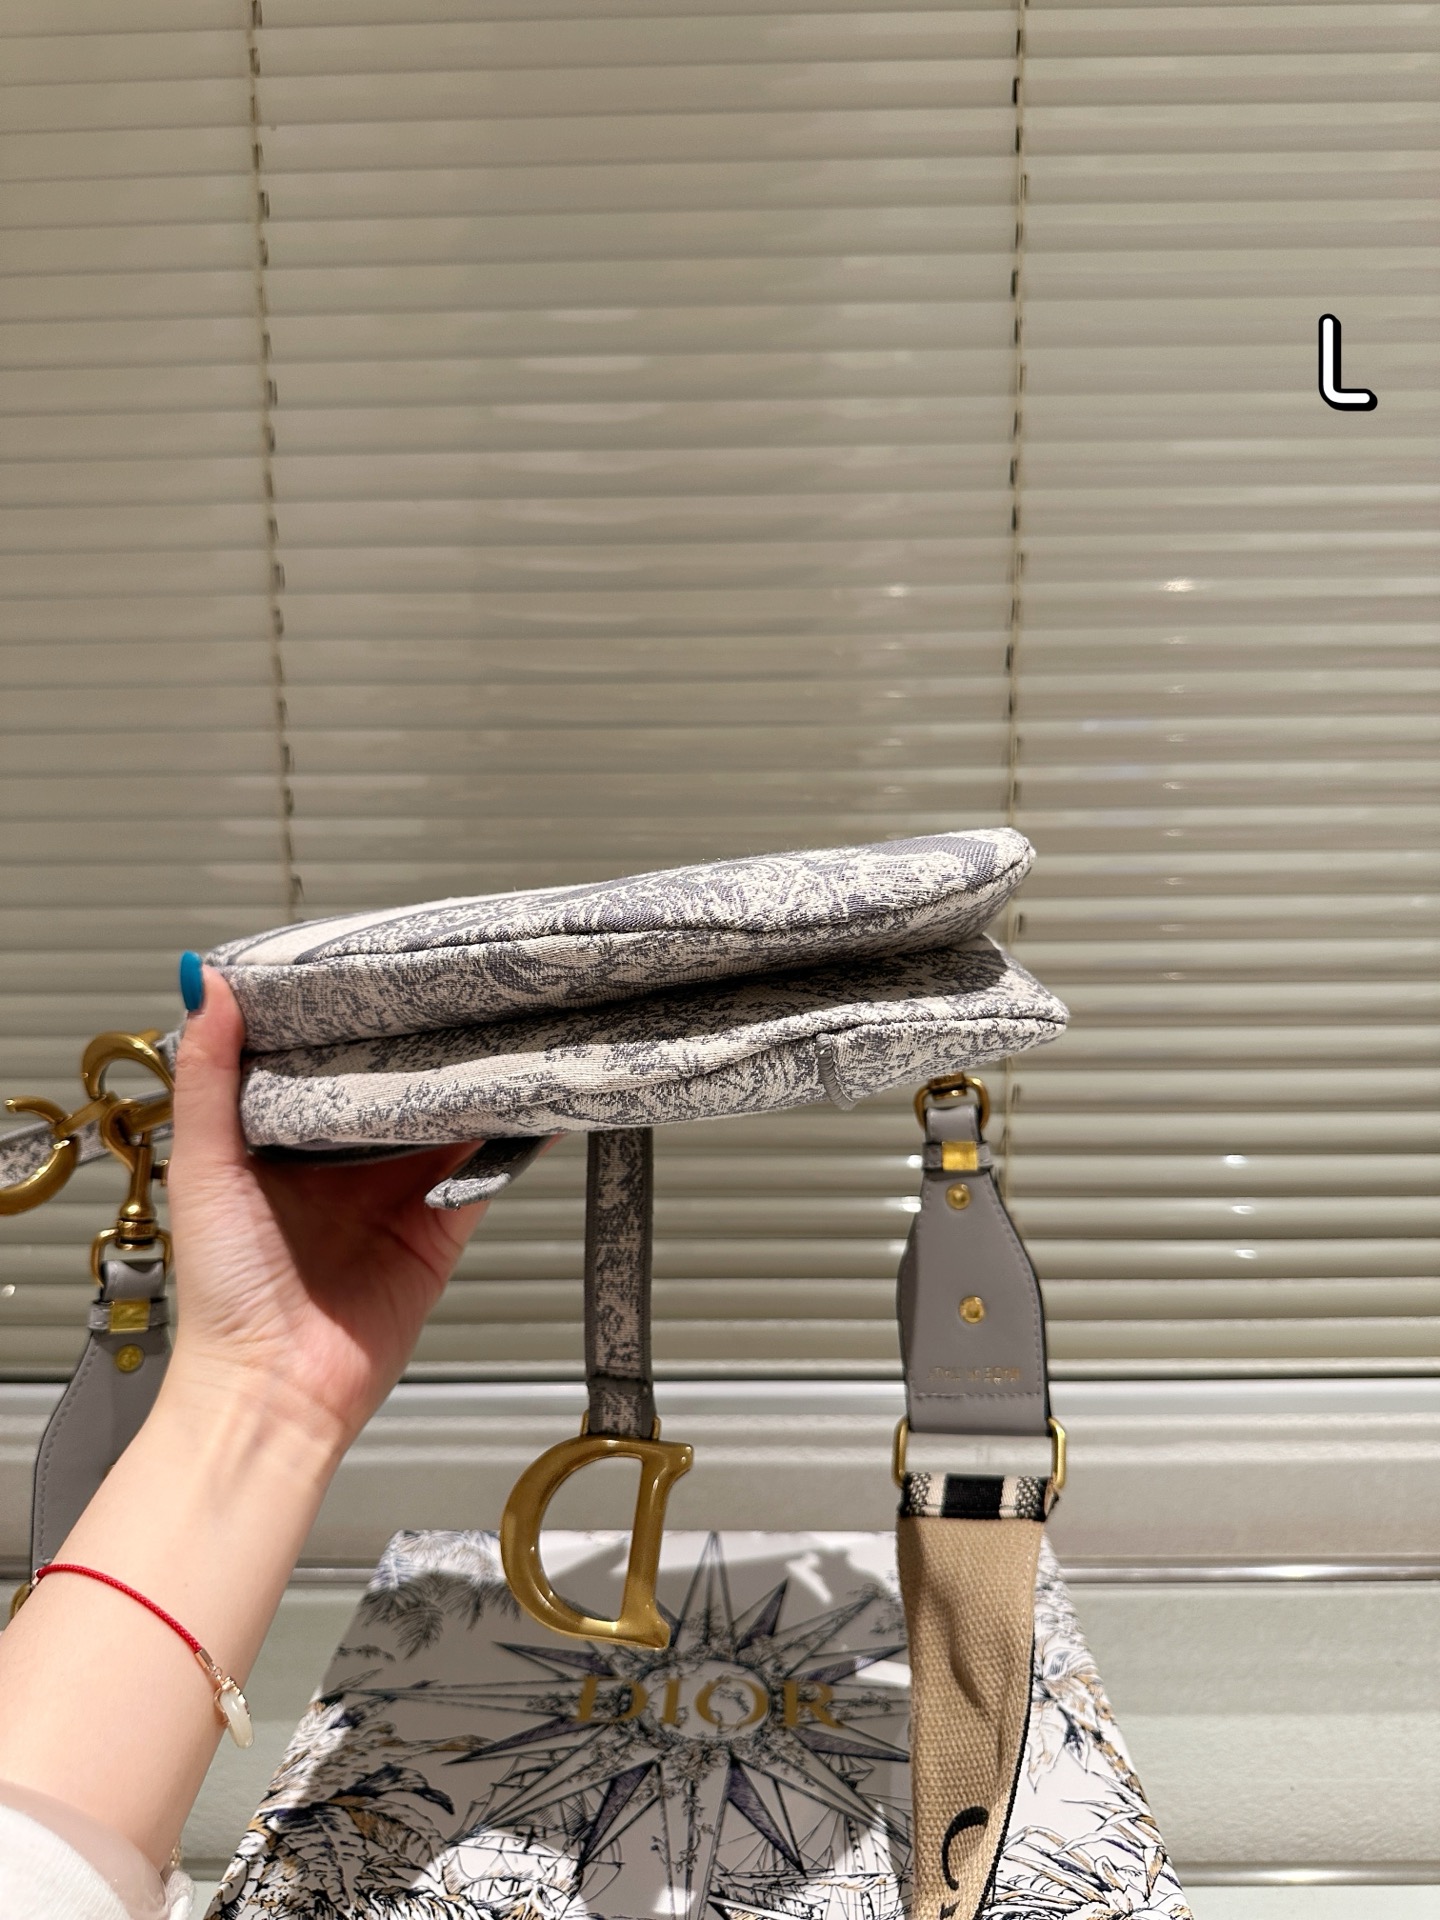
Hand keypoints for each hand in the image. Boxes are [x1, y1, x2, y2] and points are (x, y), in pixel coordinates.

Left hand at [163, 966, 487, 1456]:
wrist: (271, 1391)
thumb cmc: (223, 1294)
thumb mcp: (205, 1167)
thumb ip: (207, 1076)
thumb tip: (205, 983)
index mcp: (281, 1140)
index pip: (326, 1058)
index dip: (352, 1015)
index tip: (378, 963)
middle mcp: (342, 1162)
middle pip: (395, 1084)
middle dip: (424, 1041)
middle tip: (459, 984)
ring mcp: (397, 1194)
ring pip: (447, 1121)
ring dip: (475, 1081)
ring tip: (507, 1026)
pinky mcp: (440, 1230)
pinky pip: (485, 1175)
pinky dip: (513, 1138)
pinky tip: (535, 1099)